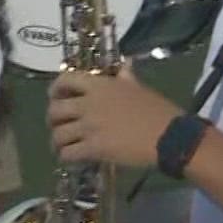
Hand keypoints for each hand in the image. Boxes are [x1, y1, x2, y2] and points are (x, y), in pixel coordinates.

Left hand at [46, 66, 180, 168]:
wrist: (170, 136)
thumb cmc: (159, 111)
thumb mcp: (141, 88)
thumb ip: (126, 77)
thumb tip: (125, 65)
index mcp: (100, 86)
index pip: (65, 80)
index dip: (56, 88)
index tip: (58, 96)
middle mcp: (89, 105)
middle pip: (55, 110)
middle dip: (53, 119)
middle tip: (60, 126)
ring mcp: (89, 127)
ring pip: (58, 135)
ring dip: (58, 141)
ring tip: (64, 146)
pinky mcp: (94, 149)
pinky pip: (67, 154)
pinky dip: (66, 157)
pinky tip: (72, 158)